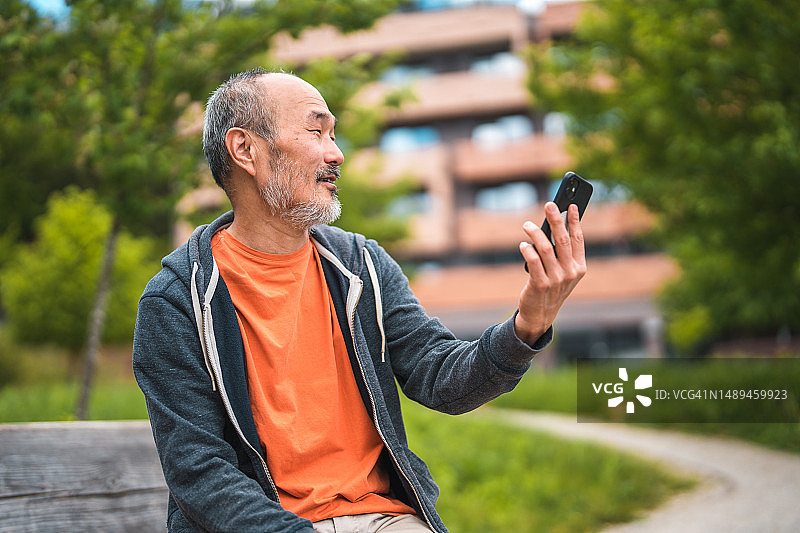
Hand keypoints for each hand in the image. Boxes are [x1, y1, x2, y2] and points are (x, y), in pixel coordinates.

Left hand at [515, 202, 586, 344]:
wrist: (541, 313)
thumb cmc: (551, 286)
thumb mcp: (563, 271)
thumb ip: (561, 252)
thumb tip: (553, 224)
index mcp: (580, 267)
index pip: (579, 239)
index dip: (575, 221)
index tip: (571, 205)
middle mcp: (570, 273)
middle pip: (563, 240)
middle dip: (556, 220)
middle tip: (549, 205)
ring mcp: (556, 279)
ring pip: (545, 248)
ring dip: (535, 233)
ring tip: (527, 225)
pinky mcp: (540, 284)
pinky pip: (533, 261)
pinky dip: (527, 249)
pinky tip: (523, 244)